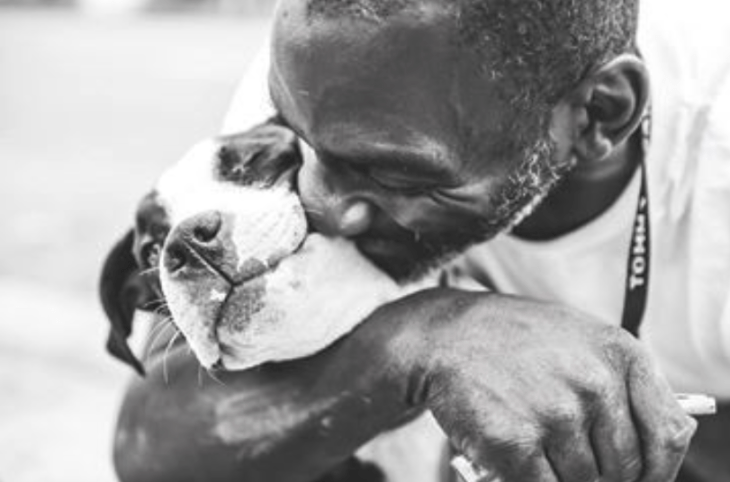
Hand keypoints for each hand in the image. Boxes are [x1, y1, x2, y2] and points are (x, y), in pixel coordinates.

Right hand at [392, 289, 696, 481]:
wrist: (446, 335)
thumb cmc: (513, 339)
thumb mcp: (579, 339)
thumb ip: (619, 383)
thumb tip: (651, 448)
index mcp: (620, 354)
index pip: (668, 434)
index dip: (658, 468)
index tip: (643, 478)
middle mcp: (594, 384)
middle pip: (624, 467)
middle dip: (601, 473)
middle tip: (570, 458)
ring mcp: (555, 413)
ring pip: (584, 481)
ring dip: (561, 474)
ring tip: (534, 441)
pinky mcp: (516, 442)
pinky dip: (531, 479)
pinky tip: (516, 452)